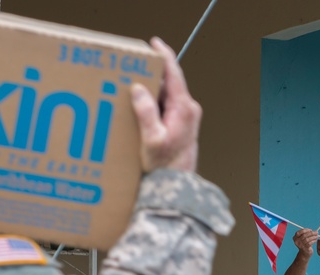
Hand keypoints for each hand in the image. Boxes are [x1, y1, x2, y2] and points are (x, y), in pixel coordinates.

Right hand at [130, 37, 200, 172]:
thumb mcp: (151, 140)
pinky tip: (138, 107)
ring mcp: (186, 117)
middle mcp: (188, 109)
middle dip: (151, 75)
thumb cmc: (165, 167)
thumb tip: (139, 88)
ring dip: (150, 90)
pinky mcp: (181, 125)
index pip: (174, 74)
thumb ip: (146, 112)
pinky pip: (165, 106)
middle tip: (132, 67)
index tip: (154, 43)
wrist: (177, 185)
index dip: (163, 56)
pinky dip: (153, 103)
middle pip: (169, 83)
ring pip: (166, 95)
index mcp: (184, 108)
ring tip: (131, 86)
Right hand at [292, 228, 318, 259]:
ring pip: (307, 239)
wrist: (304, 253)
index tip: (311, 230)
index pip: (299, 232)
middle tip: (316, 232)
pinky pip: (310, 243)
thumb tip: (315, 231)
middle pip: (304, 235)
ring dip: (313, 237)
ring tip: (316, 236)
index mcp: (295, 238)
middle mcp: (297, 242)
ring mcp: (300, 245)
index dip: (305, 230)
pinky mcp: (304, 248)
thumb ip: (307, 234)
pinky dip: (313, 241)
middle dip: (311, 233)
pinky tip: (315, 240)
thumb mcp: (303, 238)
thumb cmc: (305, 244)